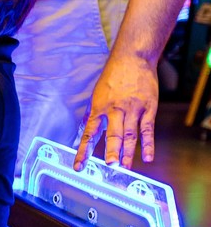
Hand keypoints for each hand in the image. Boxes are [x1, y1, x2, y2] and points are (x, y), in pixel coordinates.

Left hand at [73, 53, 157, 169]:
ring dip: (128, 152)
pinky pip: (148, 129)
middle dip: (112, 150)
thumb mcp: (96, 95)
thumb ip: (93, 114)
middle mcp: (115, 110)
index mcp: (99, 108)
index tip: (79, 166)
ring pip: (130, 134)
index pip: (89, 134)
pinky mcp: (148, 108)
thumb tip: (84, 131)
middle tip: (111, 165)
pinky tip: (148, 157)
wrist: (132, 59)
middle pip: (113, 134)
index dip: (83, 151)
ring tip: (125, 167)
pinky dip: (148, 144)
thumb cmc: (112, 77)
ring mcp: (133, 109)